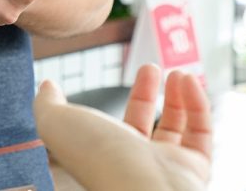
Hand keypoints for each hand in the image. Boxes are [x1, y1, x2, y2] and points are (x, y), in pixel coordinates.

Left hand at [34, 64, 211, 190]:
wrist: (142, 188)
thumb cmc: (98, 156)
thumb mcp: (57, 123)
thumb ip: (47, 104)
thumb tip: (46, 86)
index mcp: (99, 155)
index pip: (108, 128)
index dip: (114, 102)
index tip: (120, 75)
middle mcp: (132, 164)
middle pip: (143, 126)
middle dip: (147, 94)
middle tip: (151, 67)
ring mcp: (164, 168)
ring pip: (175, 130)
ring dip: (177, 97)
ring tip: (177, 71)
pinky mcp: (194, 169)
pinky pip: (199, 133)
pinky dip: (197, 104)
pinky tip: (188, 80)